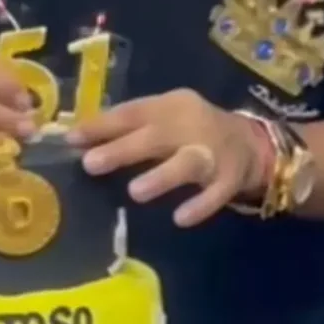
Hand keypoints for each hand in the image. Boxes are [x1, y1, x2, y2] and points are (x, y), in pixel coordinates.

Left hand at [67, 89, 267, 226]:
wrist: (251, 144)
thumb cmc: (192, 131)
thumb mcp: (166, 118)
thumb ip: (131, 128)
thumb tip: (82, 141)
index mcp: (172, 105)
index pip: (133, 112)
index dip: (103, 125)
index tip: (72, 139)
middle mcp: (193, 124)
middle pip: (156, 136)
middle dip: (123, 149)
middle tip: (91, 164)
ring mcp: (215, 152)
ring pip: (187, 163)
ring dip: (162, 176)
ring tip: (135, 192)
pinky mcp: (232, 178)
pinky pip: (217, 194)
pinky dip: (200, 205)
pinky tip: (181, 218)